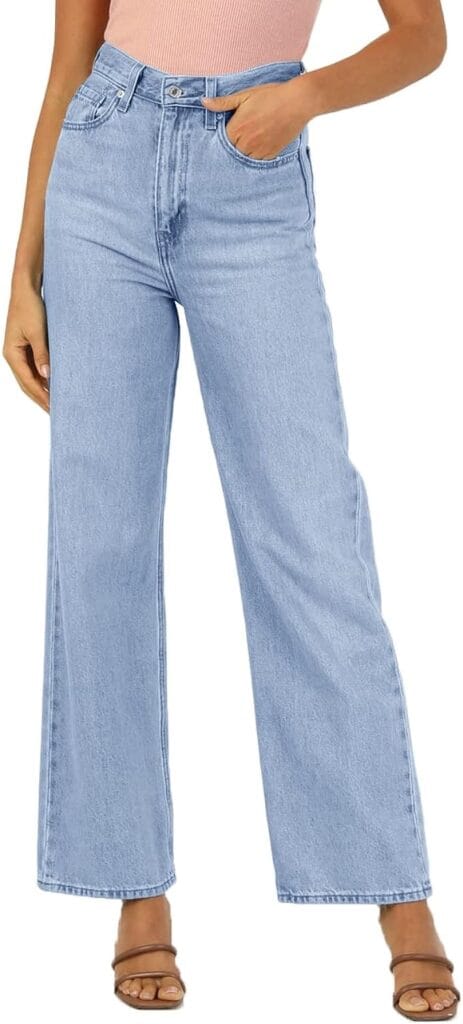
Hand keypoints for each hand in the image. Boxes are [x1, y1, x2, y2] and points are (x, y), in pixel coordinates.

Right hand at [3, 277, 49, 411]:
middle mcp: (13, 356)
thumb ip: (42, 354)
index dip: (41, 396)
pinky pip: (34, 368)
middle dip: (41, 398)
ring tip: (56, 403)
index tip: (53, 407)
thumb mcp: (37, 332)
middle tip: (56, 412)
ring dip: (42, 390)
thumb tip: (47, 376)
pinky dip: (43, 378)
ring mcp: (19, 353)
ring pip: (31, 378)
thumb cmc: (30, 307)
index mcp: (12, 354)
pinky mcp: (27, 347)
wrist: (26, 289)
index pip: (28, 382)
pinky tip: (54, 384)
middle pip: (27, 384)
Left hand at [202, 76, 310, 160]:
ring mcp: (259, 151)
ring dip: (244, 152)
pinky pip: (257, 161)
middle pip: (232, 152)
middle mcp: (246, 143)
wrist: (297, 102)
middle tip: (241, 136)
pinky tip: (260, 145)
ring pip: (244, 159)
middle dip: (233, 145)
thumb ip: (223, 102)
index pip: (221, 141)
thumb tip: (204, 102)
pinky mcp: (271, 155)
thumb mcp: (245, 95)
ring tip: (251, 140)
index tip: (228, 133)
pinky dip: (256, 156)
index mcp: (237, 128)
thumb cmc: (271, 95)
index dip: (224, 137)